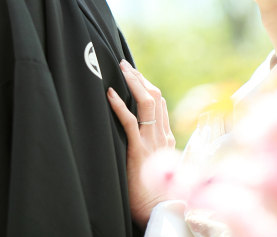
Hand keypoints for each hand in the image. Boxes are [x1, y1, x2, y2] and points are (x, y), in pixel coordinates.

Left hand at [107, 60, 175, 227]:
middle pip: (155, 97)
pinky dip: (120, 105)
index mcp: (167, 139)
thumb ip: (152, 151)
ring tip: (120, 70)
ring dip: (133, 83)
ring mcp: (153, 142)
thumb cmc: (154, 194)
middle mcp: (162, 136)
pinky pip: (130, 122)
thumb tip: (139, 141)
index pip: (160, 104)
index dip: (147, 86)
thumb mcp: (156, 167)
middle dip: (140, 78)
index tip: (135, 75)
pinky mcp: (139, 151)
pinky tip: (110, 93)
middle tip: (125, 65)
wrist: (160, 211)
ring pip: (147, 103)